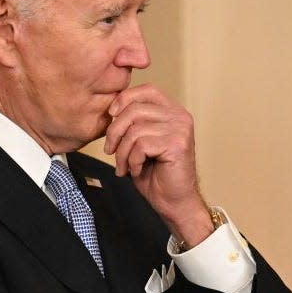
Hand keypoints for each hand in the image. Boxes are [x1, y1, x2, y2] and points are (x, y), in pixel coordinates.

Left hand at [104, 84, 212, 245]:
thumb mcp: (140, 142)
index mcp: (172, 112)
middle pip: (134, 109)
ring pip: (134, 130)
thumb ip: (133, 123)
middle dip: (115, 132)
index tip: (111, 116)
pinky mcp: (177, 144)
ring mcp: (180, 129)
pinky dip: (132, 160)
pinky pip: (141, 145)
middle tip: (111, 151)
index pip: (146, 90)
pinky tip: (137, 170)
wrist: (174, 202)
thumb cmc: (157, 175)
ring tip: (124, 166)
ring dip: (122, 152)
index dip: (124, 99)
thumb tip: (112, 110)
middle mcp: (180, 116)